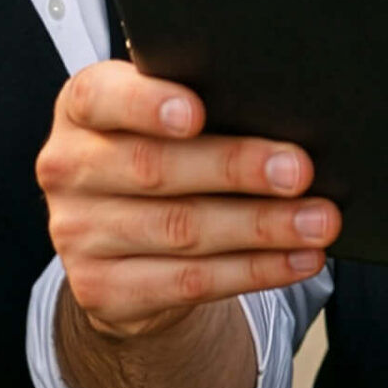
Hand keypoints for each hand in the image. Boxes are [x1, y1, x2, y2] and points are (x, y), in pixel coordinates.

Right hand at [38, 60, 336, 339]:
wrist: (118, 244)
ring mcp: (77, 234)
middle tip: (299, 171)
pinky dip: (255, 270)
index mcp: (81, 108)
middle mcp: (68, 168)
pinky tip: (298, 258)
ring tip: (318, 221)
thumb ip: (200, 105)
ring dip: (262, 227)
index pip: (101, 97)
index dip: (147, 104)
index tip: (198, 112)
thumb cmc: (158, 156)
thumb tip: (282, 115)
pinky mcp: (100, 290)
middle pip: (155, 168)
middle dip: (235, 169)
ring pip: (181, 230)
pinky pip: (188, 282)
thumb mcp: (159, 120)